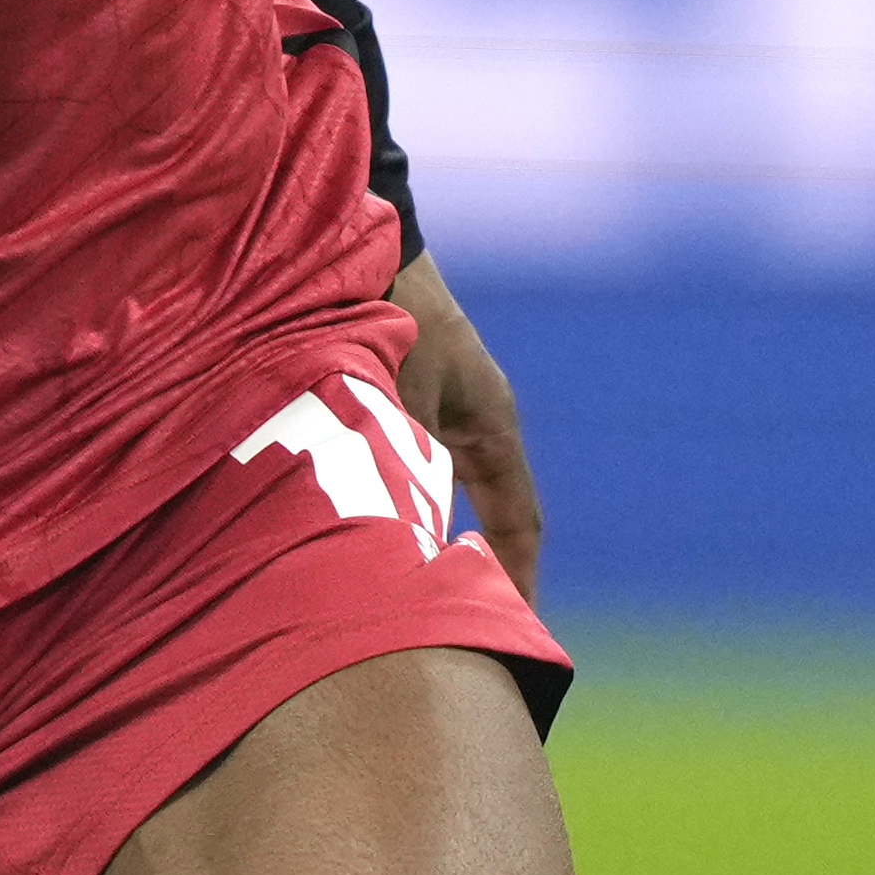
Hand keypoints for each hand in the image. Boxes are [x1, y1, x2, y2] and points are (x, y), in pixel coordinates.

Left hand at [392, 250, 542, 601]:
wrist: (361, 242)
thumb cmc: (389, 312)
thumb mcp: (399, 395)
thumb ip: (405, 466)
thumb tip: (404, 544)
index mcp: (490, 421)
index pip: (519, 519)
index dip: (518, 578)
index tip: (518, 631)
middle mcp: (469, 420)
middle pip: (485, 514)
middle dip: (474, 572)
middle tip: (458, 632)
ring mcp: (434, 410)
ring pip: (438, 497)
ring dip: (425, 544)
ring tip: (404, 601)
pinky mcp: (394, 401)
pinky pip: (403, 473)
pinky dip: (391, 510)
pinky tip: (355, 538)